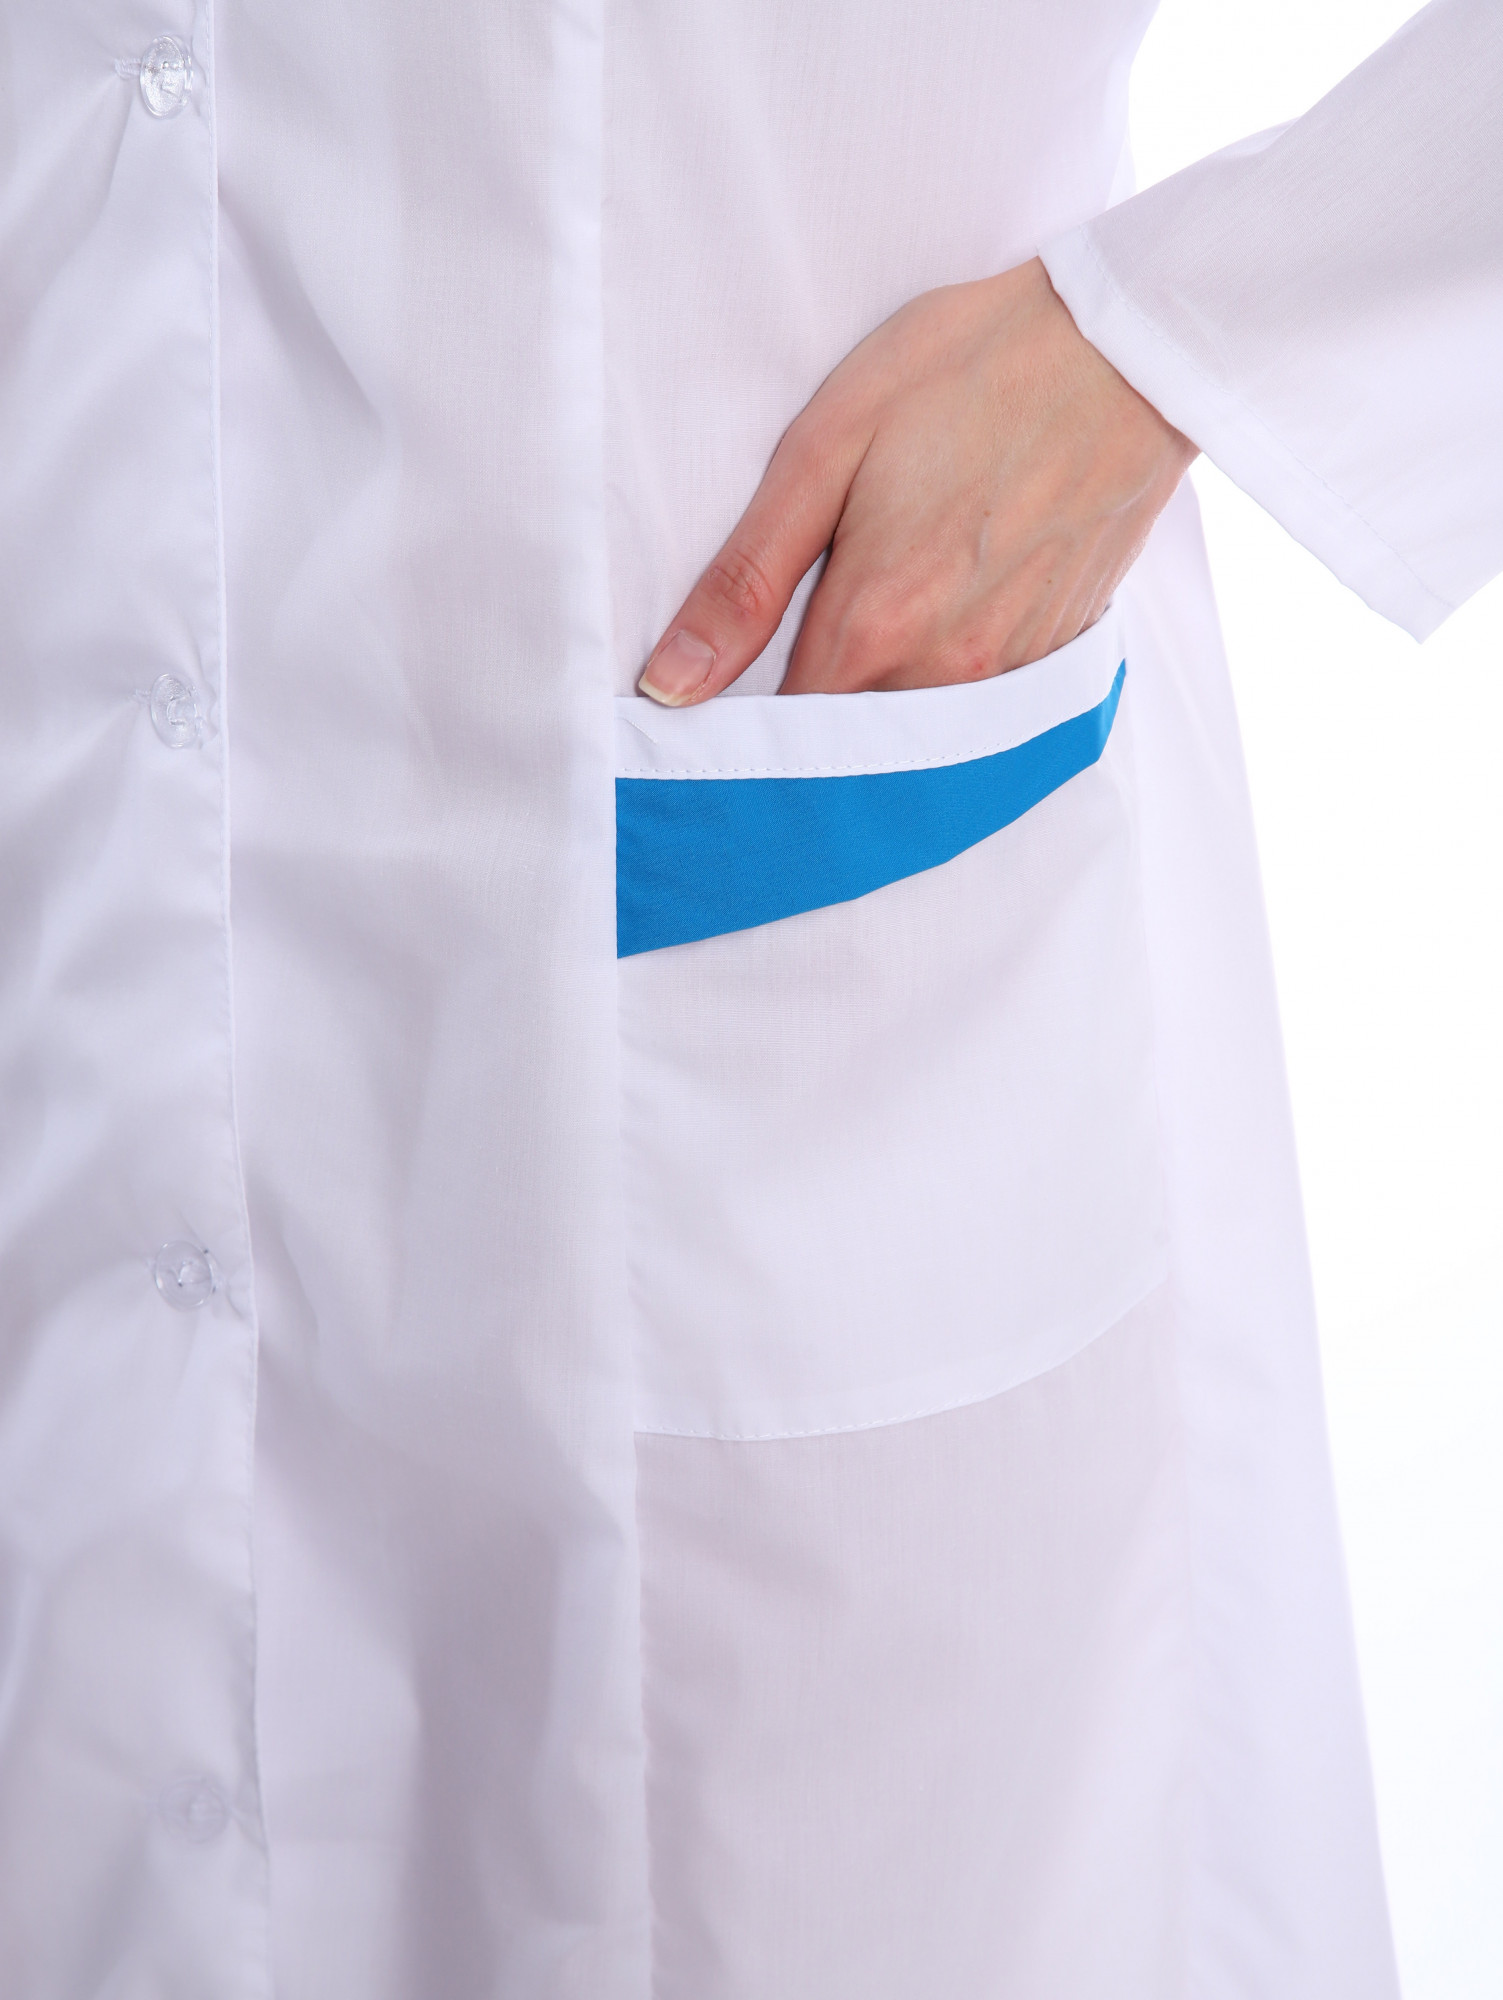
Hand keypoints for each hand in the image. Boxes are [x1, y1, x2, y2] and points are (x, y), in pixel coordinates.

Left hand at [638, 258, 1196, 704]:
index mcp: (874, 627)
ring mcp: (1013, 674)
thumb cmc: (965, 373)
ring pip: (918, 734)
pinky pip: (982, 712)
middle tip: (786, 677)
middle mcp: (947, 674)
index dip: (741, 735)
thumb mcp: (825, 450)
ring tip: (870, 631)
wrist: (1125, 346)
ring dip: (880, 710)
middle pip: (853, 752)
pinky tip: (939, 626)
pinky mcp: (1058, 656)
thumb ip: (743, 582)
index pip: (782, 741)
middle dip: (811, 735)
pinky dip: (947, 692)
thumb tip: (668, 685)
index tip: (713, 718)